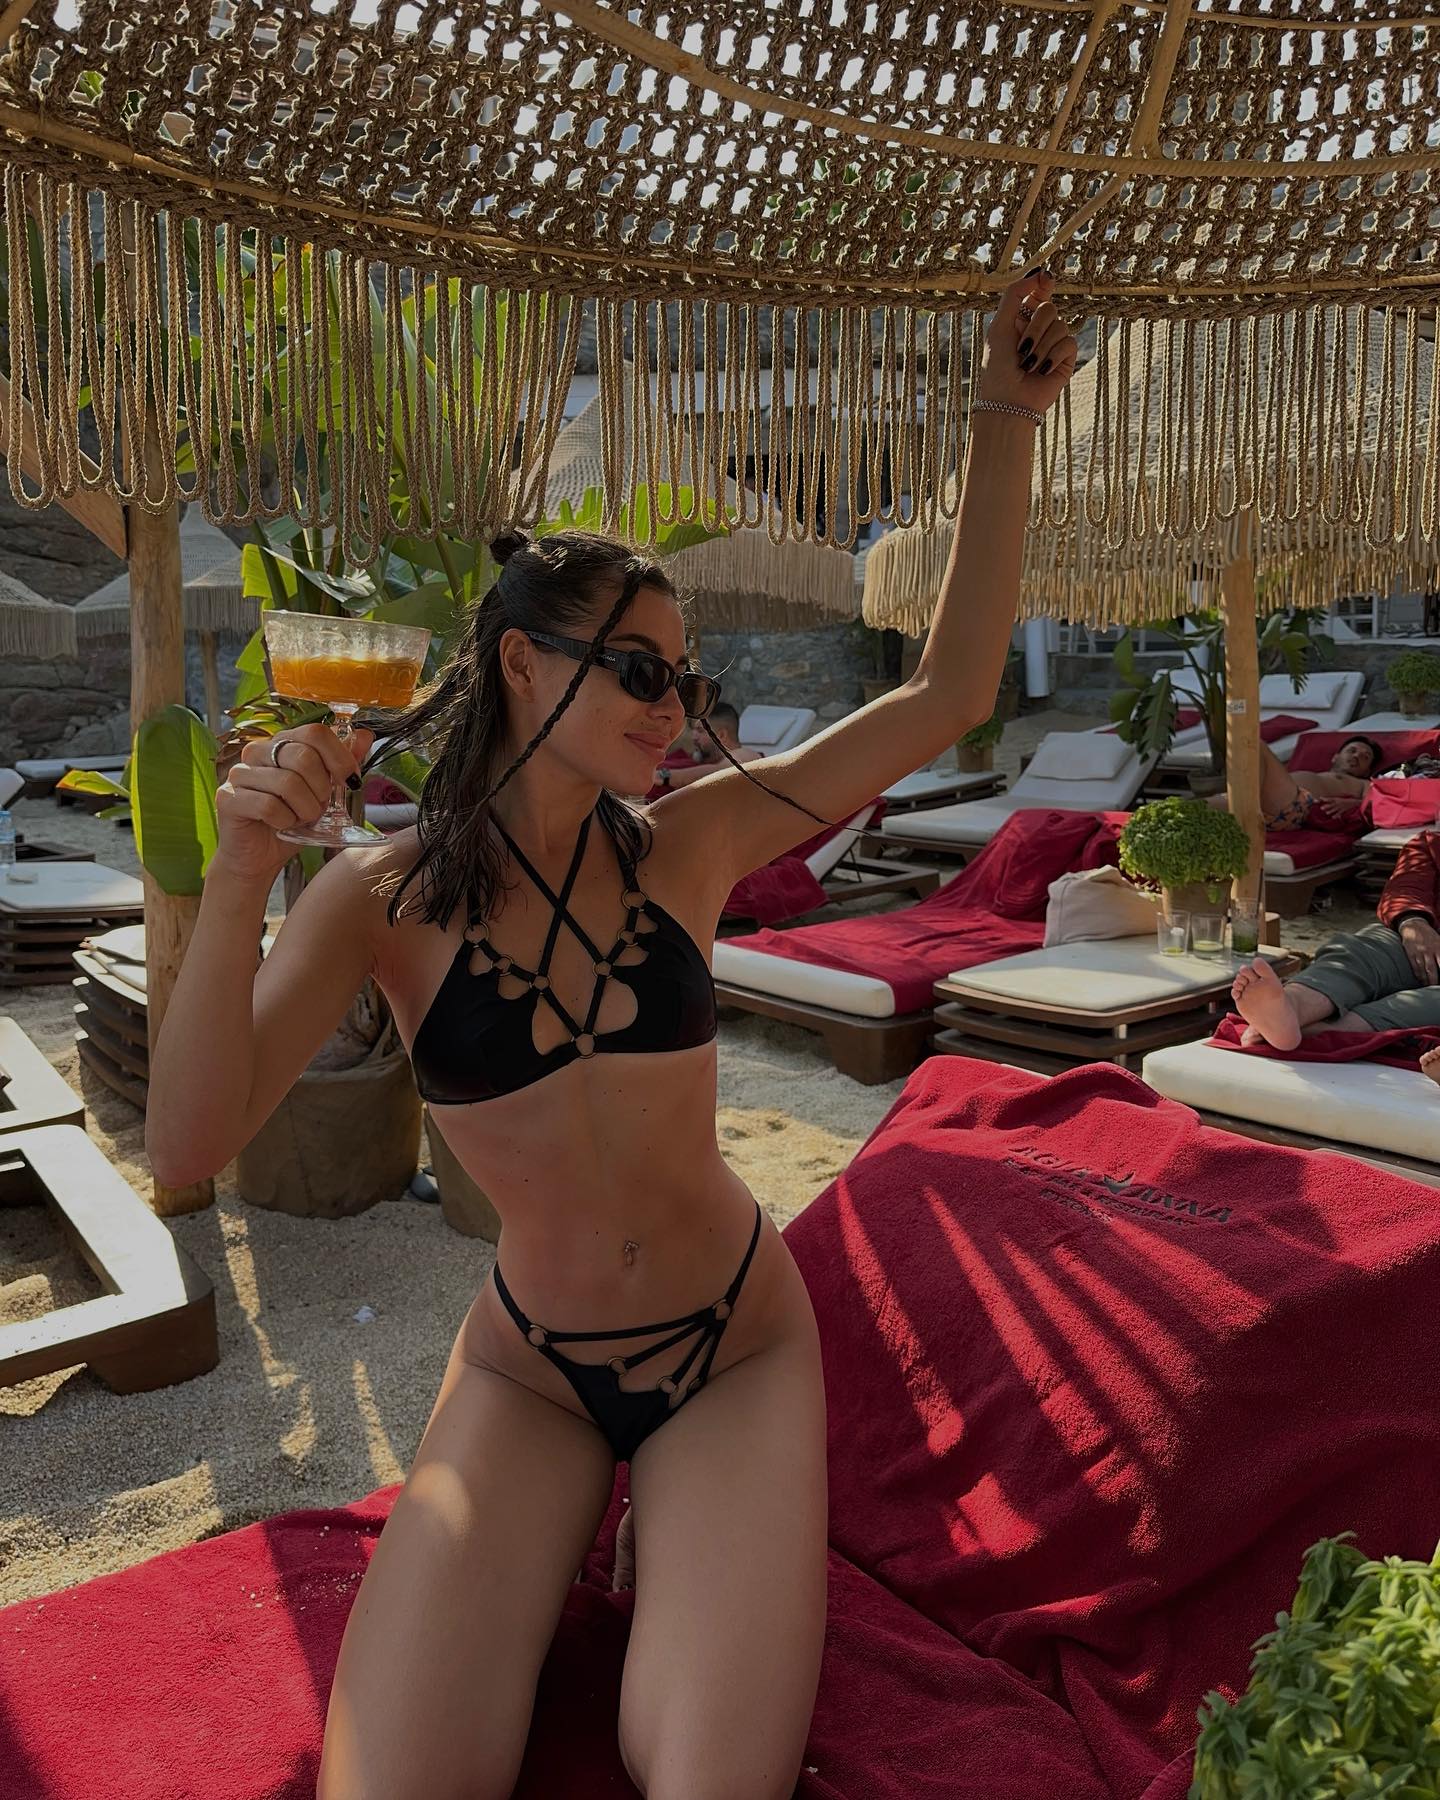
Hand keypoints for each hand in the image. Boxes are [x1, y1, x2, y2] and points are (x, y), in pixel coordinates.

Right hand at [212, 722, 374, 884]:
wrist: (259, 857)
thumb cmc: (291, 821)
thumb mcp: (324, 792)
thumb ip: (342, 764)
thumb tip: (365, 735)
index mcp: (282, 743)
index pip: (315, 732)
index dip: (339, 757)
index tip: (350, 780)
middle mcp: (258, 751)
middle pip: (303, 756)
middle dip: (321, 789)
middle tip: (318, 807)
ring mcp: (239, 773)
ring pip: (287, 783)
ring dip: (305, 809)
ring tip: (300, 819)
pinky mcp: (228, 797)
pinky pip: (268, 806)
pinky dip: (284, 821)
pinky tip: (281, 825)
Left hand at [978, 270, 1078, 414]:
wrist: (1008, 401)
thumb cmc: (998, 367)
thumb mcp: (999, 325)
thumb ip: (1015, 295)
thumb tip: (1041, 272)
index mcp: (1021, 319)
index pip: (1038, 293)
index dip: (1043, 284)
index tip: (1046, 279)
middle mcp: (1040, 329)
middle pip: (1049, 308)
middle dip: (1034, 328)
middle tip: (1021, 349)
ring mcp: (1054, 343)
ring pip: (1061, 326)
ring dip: (1041, 346)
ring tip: (1028, 365)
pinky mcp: (1066, 359)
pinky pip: (1069, 343)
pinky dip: (1053, 357)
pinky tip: (1042, 371)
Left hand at [1313, 799, 1344, 822]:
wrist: (1354, 801)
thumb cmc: (1345, 800)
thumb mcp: (1339, 799)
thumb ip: (1332, 800)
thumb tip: (1324, 799)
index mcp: (1337, 799)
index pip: (1330, 799)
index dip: (1325, 798)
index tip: (1320, 798)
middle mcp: (1338, 803)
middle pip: (1331, 805)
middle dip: (1326, 806)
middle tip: (1321, 808)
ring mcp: (1340, 807)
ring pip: (1334, 809)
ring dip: (1330, 811)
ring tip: (1326, 813)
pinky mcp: (1343, 810)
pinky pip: (1339, 813)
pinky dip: (1336, 815)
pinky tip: (1333, 817)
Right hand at [1399, 917, 1439, 984]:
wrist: (1414, 926)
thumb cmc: (1430, 937)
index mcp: (1439, 948)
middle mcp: (1429, 952)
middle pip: (1432, 970)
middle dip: (1434, 982)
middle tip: (1435, 989)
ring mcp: (1419, 954)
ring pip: (1423, 971)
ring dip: (1426, 981)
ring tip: (1428, 988)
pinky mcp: (1410, 955)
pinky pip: (1415, 968)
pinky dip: (1418, 976)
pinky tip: (1421, 981)